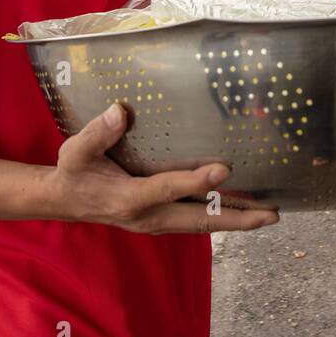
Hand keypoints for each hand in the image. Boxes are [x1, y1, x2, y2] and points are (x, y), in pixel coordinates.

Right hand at [48, 103, 279, 234]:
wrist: (65, 202)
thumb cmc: (74, 173)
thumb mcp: (76, 151)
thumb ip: (97, 133)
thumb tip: (120, 111)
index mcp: (128, 198)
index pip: (167, 189)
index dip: (195, 180)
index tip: (224, 168)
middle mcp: (148, 216)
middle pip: (198, 220)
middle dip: (236, 219)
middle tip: (270, 214)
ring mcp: (157, 222)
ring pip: (202, 225)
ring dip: (235, 222)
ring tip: (268, 216)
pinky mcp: (161, 221)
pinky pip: (196, 222)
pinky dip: (221, 218)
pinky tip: (242, 211)